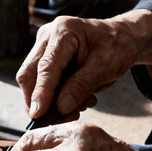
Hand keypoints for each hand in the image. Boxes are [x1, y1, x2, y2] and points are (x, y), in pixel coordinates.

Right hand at [16, 10, 151, 119]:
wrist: (122, 38)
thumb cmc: (117, 47)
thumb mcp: (106, 68)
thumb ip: (82, 86)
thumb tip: (60, 108)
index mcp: (63, 31)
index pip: (46, 67)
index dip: (40, 93)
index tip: (37, 115)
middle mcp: (48, 35)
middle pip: (29, 73)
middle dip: (41, 100)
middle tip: (62, 120)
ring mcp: (45, 46)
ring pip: (34, 81)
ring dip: (51, 101)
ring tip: (82, 105)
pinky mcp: (47, 57)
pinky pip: (43, 82)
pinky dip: (56, 96)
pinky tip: (77, 100)